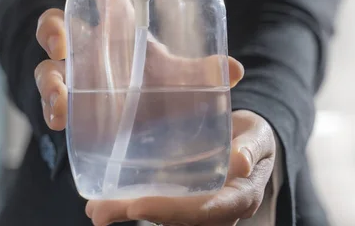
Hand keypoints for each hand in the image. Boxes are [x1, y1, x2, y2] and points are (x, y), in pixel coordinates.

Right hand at [34, 0, 243, 129]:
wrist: (152, 133)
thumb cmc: (162, 92)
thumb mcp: (183, 80)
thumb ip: (203, 72)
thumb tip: (235, 70)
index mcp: (119, 25)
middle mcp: (93, 47)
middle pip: (60, 23)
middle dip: (53, 25)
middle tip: (61, 37)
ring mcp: (79, 76)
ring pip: (49, 63)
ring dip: (49, 74)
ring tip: (61, 91)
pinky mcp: (73, 105)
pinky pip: (53, 100)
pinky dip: (52, 106)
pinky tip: (61, 115)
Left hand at [86, 109, 275, 225]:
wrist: (251, 142)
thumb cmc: (255, 138)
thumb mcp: (259, 136)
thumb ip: (252, 146)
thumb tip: (241, 161)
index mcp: (239, 197)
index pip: (206, 210)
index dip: (173, 210)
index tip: (138, 206)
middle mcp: (217, 211)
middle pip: (176, 220)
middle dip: (139, 215)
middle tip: (100, 211)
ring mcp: (198, 208)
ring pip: (163, 217)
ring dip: (128, 212)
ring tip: (95, 208)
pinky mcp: (183, 199)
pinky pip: (158, 206)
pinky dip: (132, 203)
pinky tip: (104, 199)